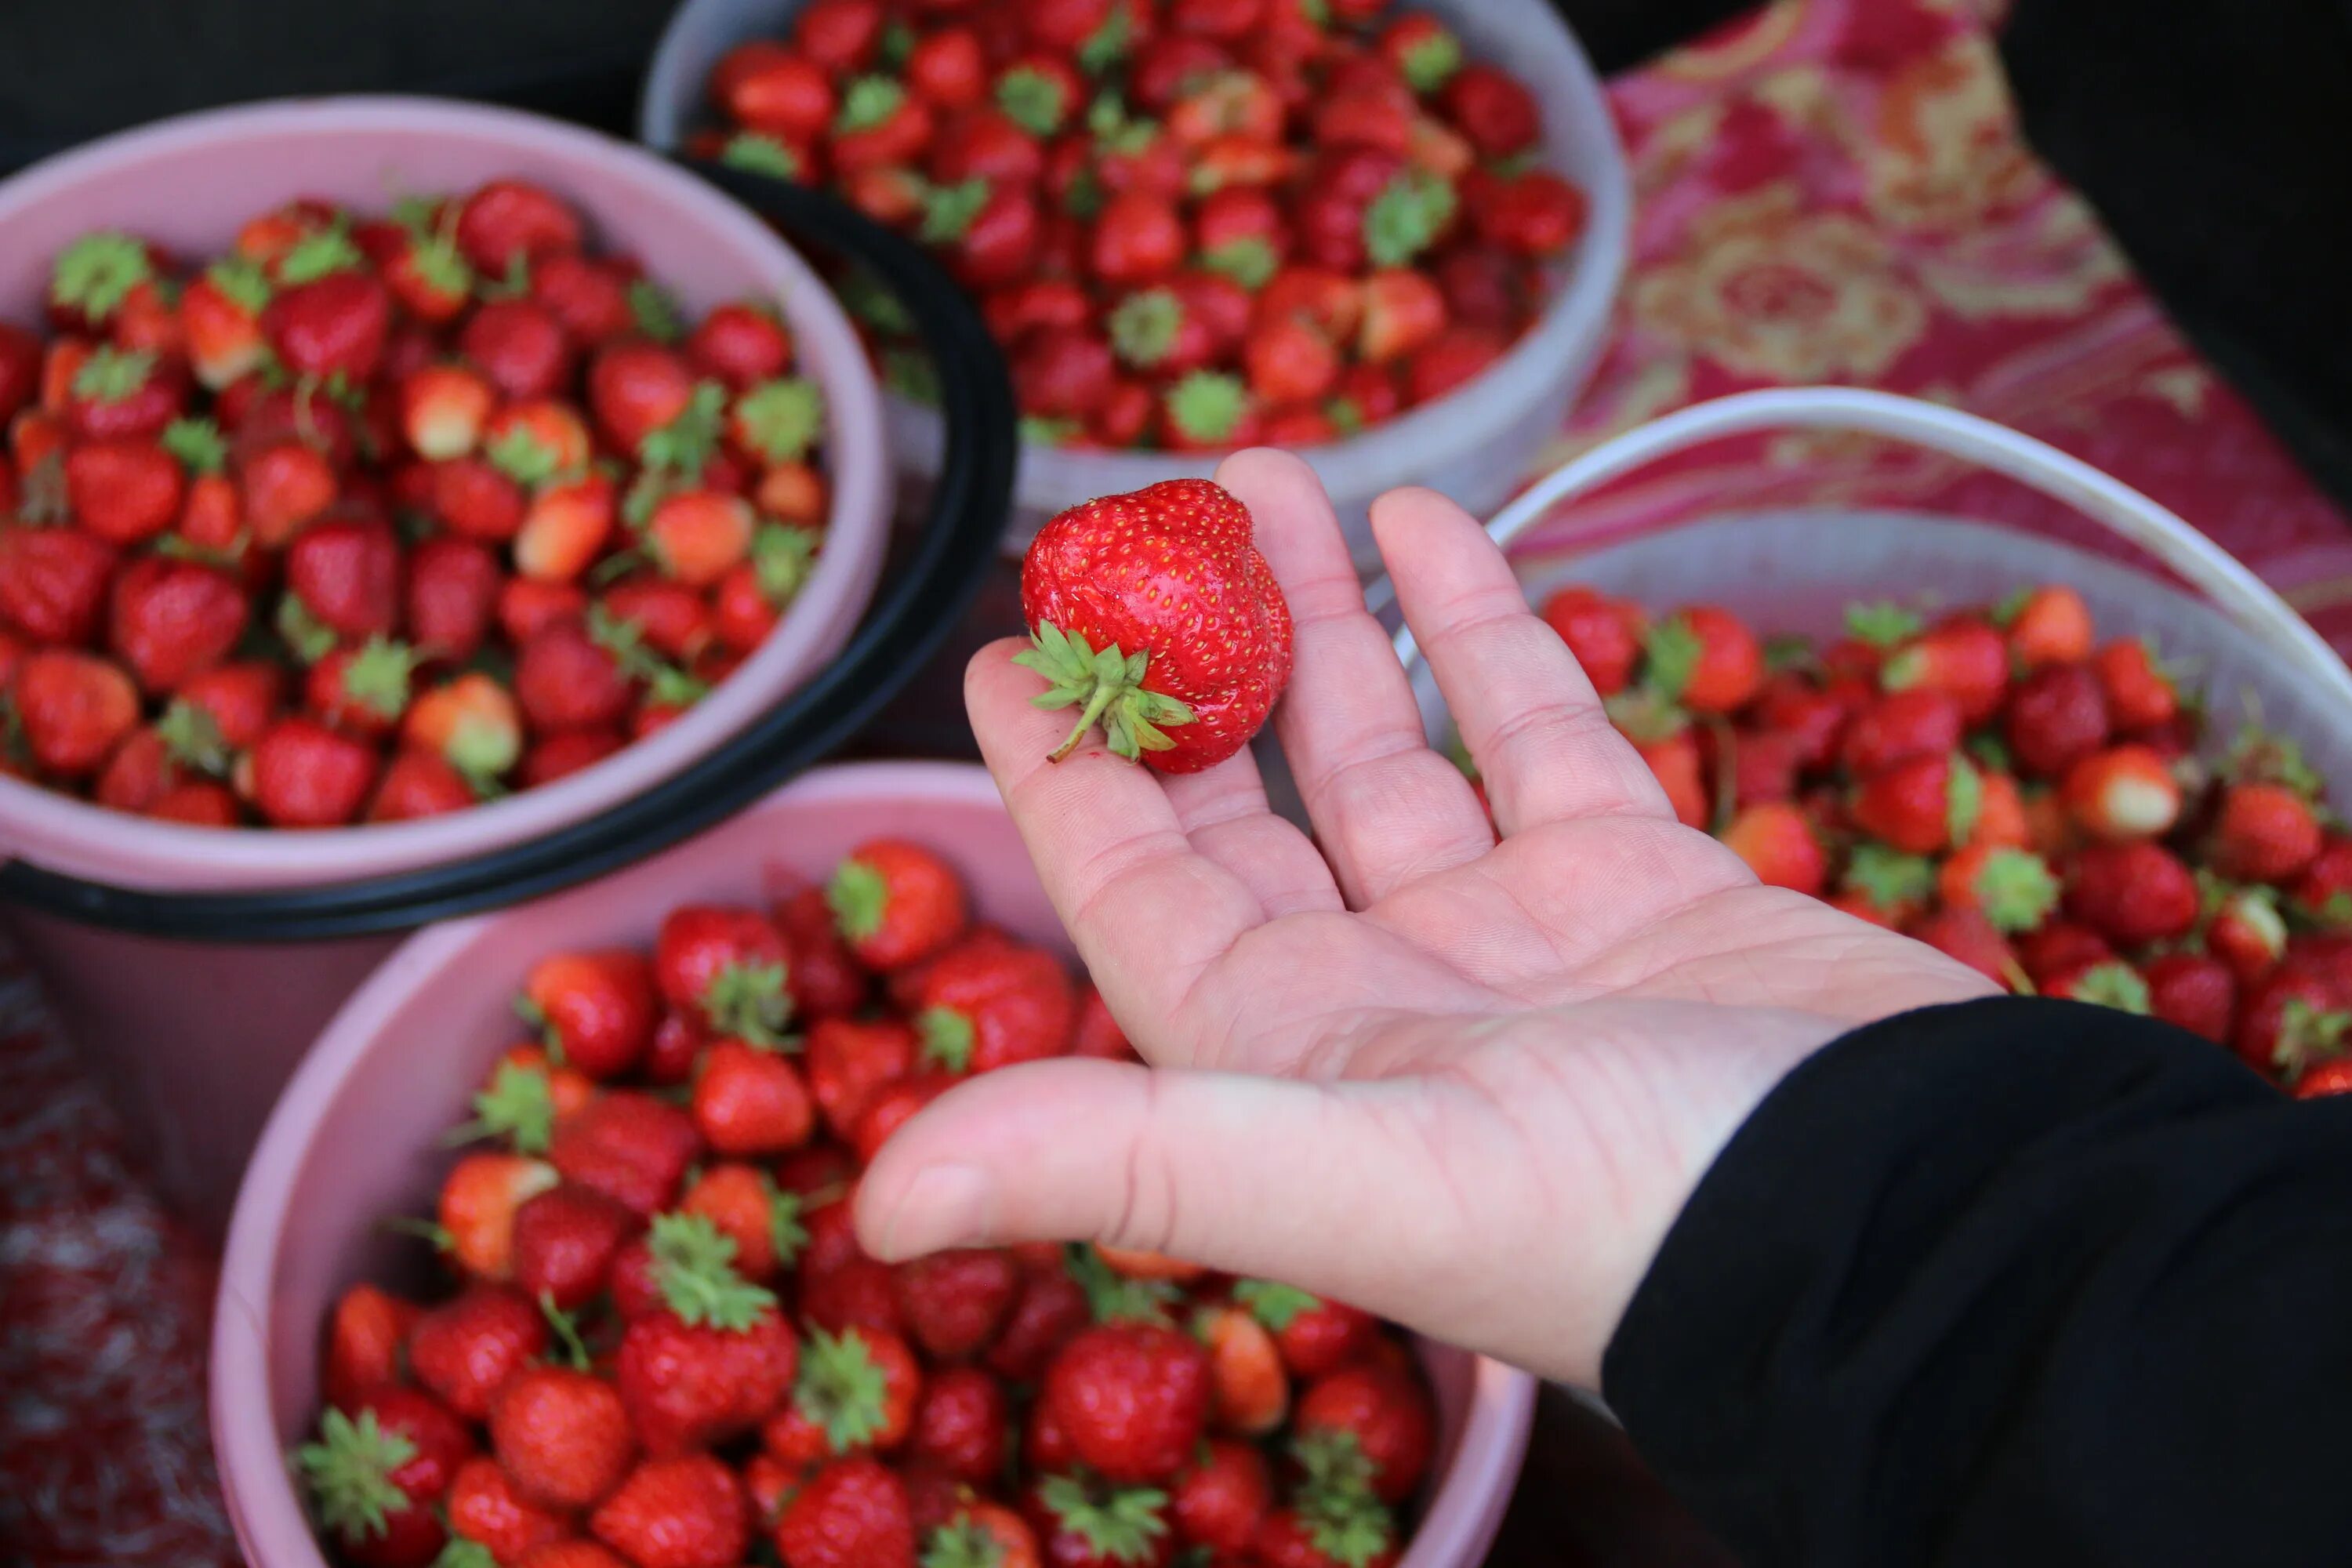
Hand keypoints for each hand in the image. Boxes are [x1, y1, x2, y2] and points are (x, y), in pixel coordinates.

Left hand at [855, 451, 1991, 1385]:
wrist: (1928, 1221)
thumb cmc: (1640, 1213)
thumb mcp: (1367, 1178)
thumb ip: (1132, 1160)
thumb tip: (875, 1199)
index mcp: (1288, 1059)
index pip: (1132, 891)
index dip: (1063, 773)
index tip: (1007, 650)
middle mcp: (1385, 1001)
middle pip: (1250, 804)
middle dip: (1192, 666)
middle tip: (1142, 523)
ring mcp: (1516, 939)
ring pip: (1388, 746)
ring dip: (1327, 615)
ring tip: (1272, 476)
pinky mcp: (1642, 887)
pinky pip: (1533, 732)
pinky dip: (1483, 628)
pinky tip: (1433, 522)